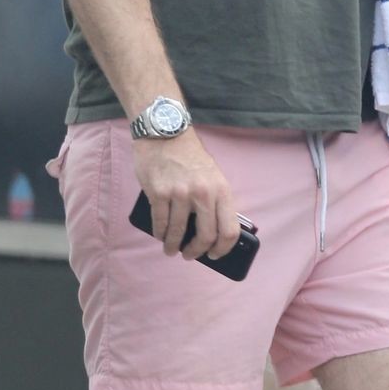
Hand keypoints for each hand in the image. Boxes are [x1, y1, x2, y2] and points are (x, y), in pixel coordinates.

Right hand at [133, 129, 239, 260]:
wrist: (165, 133)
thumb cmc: (190, 158)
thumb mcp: (213, 176)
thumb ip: (216, 201)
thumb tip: (213, 233)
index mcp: (222, 190)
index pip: (229, 230)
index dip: (223, 249)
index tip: (214, 255)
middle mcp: (203, 193)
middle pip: (205, 236)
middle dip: (196, 252)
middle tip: (189, 255)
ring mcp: (180, 193)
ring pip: (178, 232)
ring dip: (173, 246)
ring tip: (170, 249)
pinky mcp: (159, 192)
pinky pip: (160, 222)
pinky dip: (160, 233)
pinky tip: (160, 235)